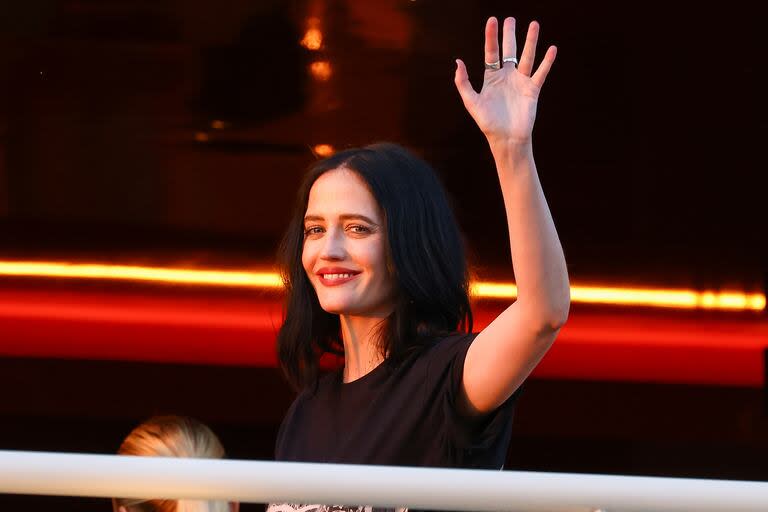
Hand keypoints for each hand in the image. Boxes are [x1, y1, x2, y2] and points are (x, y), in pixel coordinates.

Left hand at [454, 17, 555, 145]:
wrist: (506, 139)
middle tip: (510, 19)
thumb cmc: (488, 123)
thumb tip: (458, 61)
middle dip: (510, 35)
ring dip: (530, 41)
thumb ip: (463, 83)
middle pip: (509, 51)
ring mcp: (520, 82)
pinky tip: (552, 48)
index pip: (491, 53)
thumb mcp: (472, 102)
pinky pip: (541, 72)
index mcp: (491, 78)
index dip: (491, 37)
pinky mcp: (533, 90)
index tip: (492, 20)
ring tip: (533, 24)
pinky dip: (547, 61)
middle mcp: (507, 77)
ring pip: (526, 57)